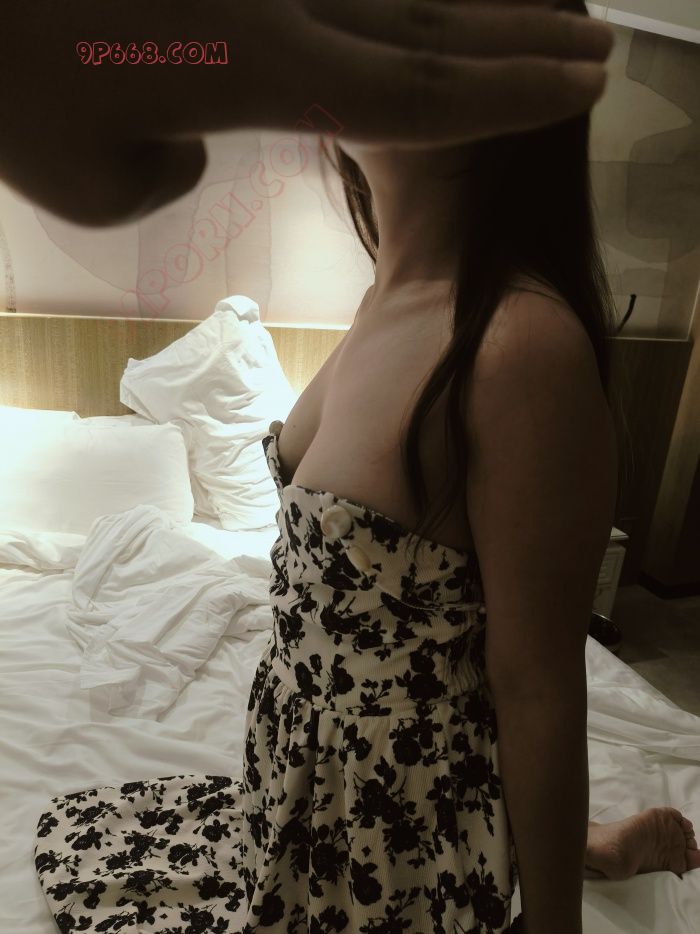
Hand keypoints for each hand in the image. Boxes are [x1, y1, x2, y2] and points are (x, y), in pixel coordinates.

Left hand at [0, 0, 612, 226]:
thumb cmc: (1, 84)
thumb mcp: (90, 180)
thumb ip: (167, 172)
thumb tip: (191, 136)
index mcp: (257, 69)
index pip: (415, 89)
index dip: (504, 95)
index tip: (579, 88)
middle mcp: (273, 3)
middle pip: (428, 26)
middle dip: (519, 45)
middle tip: (595, 52)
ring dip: (473, 10)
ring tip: (541, 18)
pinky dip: (391, 0)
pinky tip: (419, 8)